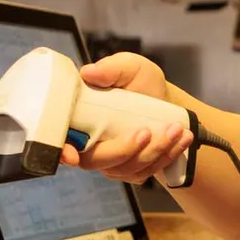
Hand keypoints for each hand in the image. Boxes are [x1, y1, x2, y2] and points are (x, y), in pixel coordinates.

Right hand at [60, 52, 192, 184]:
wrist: (166, 105)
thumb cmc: (141, 84)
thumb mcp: (130, 67)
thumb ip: (111, 68)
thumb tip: (89, 73)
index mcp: (78, 118)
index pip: (59, 139)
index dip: (61, 150)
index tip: (72, 154)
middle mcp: (90, 144)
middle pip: (96, 160)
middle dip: (124, 149)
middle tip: (147, 131)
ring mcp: (111, 161)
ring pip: (126, 168)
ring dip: (154, 151)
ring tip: (175, 129)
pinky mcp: (131, 170)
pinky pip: (145, 172)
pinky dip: (166, 156)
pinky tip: (181, 139)